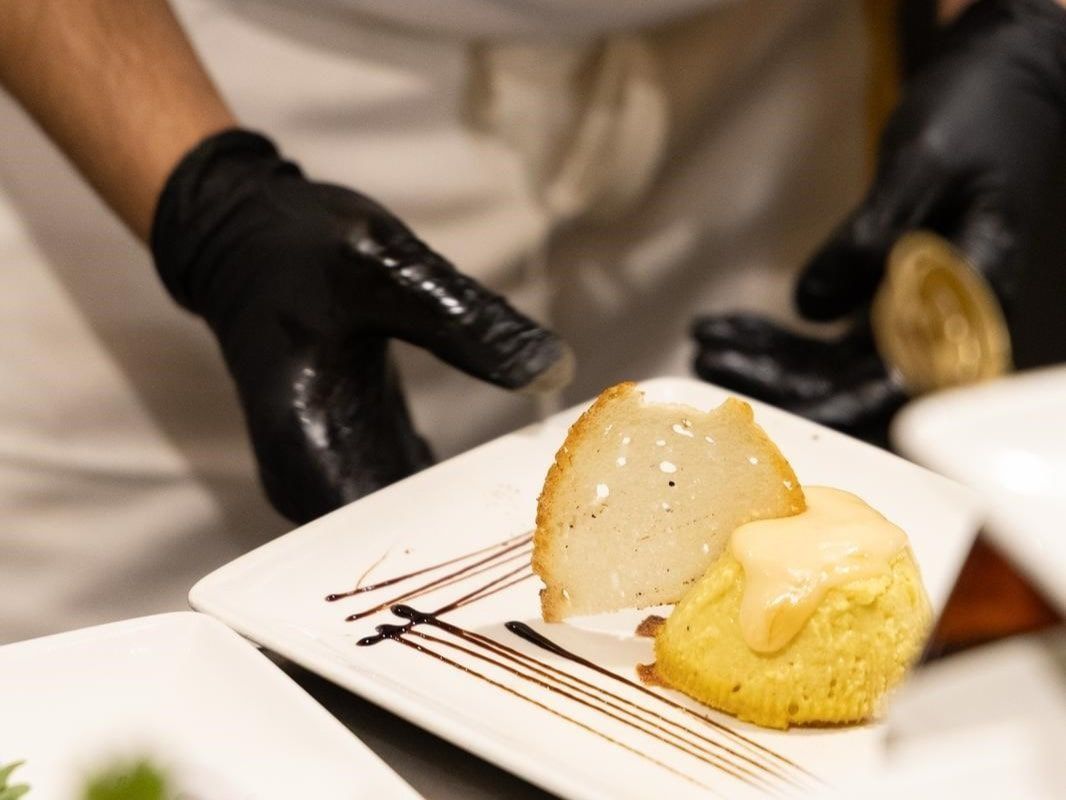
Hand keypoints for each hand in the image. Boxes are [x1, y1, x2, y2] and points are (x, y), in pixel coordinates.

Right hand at [152, 130, 571, 522]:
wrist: (247, 237)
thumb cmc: (300, 246)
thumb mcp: (387, 268)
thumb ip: (466, 320)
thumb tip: (554, 370)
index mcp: (309, 450)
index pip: (393, 544)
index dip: (472, 550)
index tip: (548, 544)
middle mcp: (312, 482)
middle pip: (406, 549)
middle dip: (489, 541)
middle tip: (577, 533)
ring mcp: (333, 475)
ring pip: (413, 529)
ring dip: (480, 520)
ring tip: (565, 516)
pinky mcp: (356, 457)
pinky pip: (414, 499)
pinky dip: (463, 493)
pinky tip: (521, 481)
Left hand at [694, 0, 1065, 437]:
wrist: (998, 89)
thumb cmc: (978, 116)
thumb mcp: (921, 167)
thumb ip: (870, 237)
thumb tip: (808, 307)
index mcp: (973, 303)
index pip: (903, 385)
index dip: (833, 406)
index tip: (765, 404)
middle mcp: (946, 328)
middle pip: (854, 386)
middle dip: (776, 384)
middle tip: (705, 361)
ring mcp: (913, 322)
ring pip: (830, 369)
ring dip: (763, 361)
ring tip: (700, 343)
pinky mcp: (883, 308)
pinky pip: (823, 341)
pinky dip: (771, 336)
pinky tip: (721, 325)